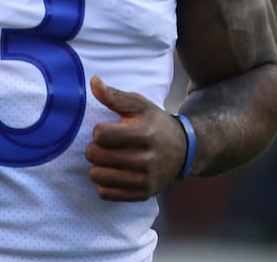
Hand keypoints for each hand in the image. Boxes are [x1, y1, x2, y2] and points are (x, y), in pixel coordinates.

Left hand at [85, 75, 187, 201]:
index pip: (101, 135)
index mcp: (144, 133)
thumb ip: (114, 95)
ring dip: (97, 166)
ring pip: (98, 176)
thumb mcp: (139, 105)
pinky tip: (113, 172)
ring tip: (108, 159)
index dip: (99, 131)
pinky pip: (106, 193)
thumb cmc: (155, 124)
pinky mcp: (142, 194)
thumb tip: (93, 81)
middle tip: (105, 145)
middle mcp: (146, 159)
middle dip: (95, 148)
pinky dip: (104, 183)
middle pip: (97, 156)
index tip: (109, 129)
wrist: (183, 150)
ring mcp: (145, 179)